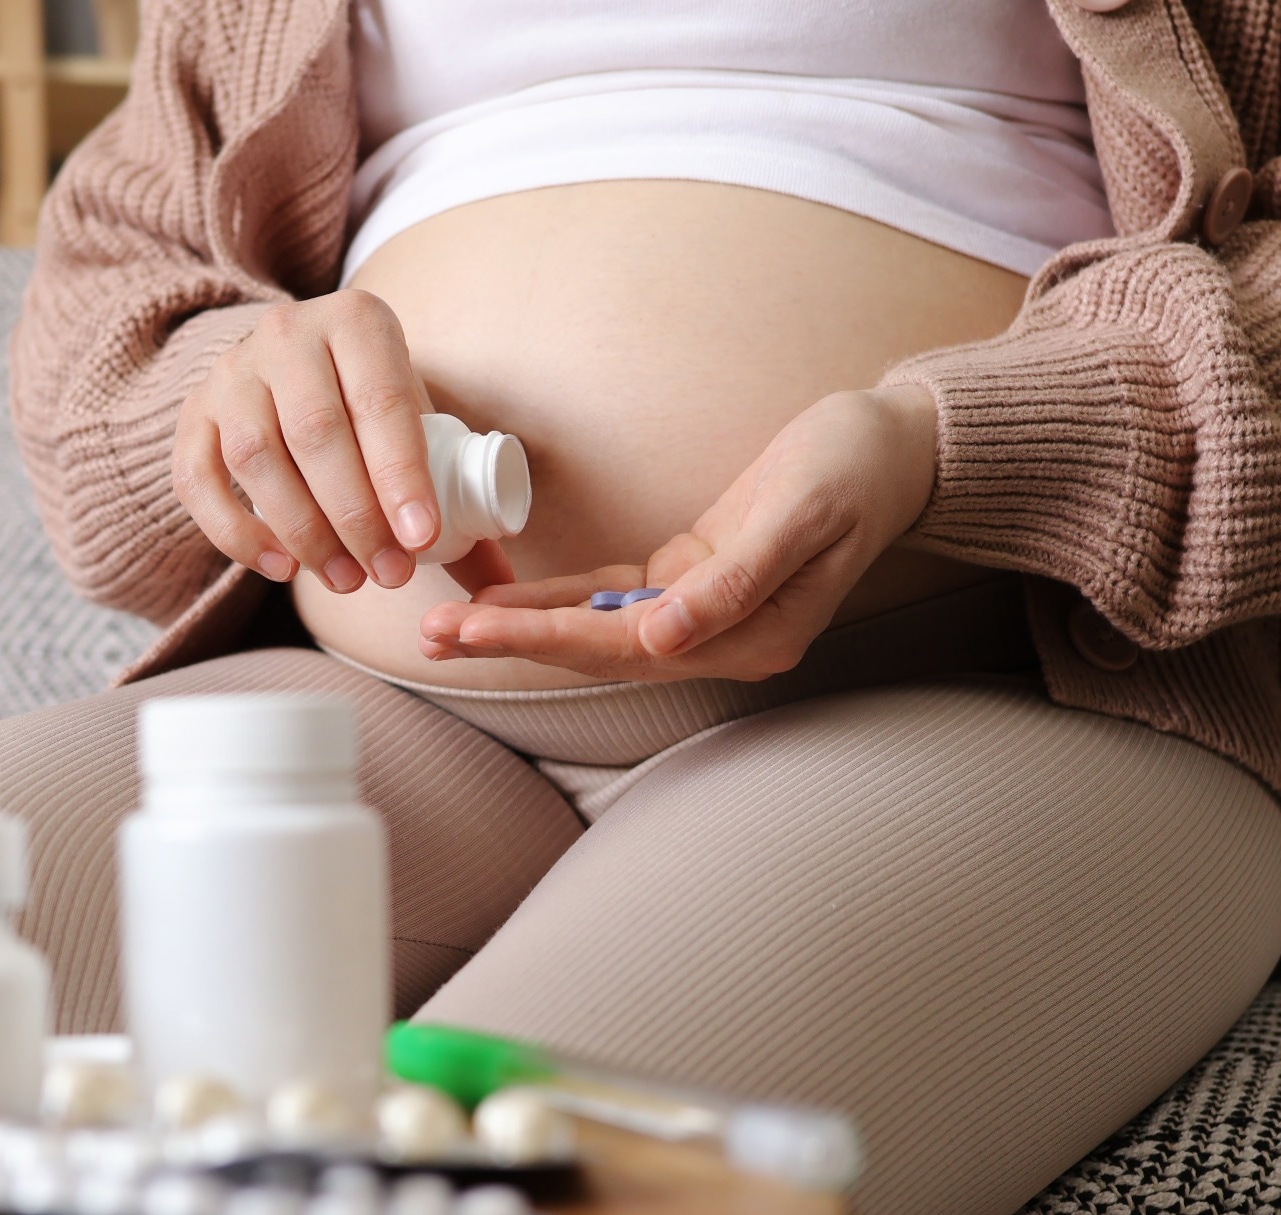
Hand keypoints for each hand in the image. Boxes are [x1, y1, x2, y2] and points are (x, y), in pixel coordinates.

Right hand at [175, 291, 482, 592]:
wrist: (288, 362)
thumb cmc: (367, 401)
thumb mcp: (414, 419)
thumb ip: (453, 490)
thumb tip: (500, 578)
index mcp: (357, 321)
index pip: (381, 401)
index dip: (401, 475)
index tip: (423, 541)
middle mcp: (286, 335)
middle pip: (317, 433)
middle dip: (356, 516)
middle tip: (387, 574)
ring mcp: (231, 374)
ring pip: (258, 459)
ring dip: (303, 532)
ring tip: (344, 580)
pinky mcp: (192, 416)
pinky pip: (200, 481)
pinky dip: (237, 533)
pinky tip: (281, 567)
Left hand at [418, 386, 938, 679]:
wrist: (899, 446)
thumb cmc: (858, 469)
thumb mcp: (802, 514)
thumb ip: (734, 580)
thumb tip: (661, 638)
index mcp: (749, 638)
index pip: (623, 648)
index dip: (543, 638)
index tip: (477, 629)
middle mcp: (718, 640)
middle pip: (596, 649)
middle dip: (512, 641)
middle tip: (433, 635)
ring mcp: (701, 614)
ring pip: (594, 629)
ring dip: (522, 626)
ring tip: (447, 626)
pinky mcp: (688, 579)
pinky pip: (609, 598)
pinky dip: (555, 599)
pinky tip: (503, 599)